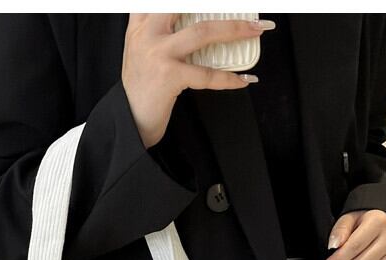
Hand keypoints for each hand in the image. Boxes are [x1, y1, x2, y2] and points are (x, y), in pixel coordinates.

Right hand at [122, 14, 270, 147]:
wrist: (130, 120)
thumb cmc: (140, 89)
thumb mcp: (140, 51)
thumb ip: (155, 30)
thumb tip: (186, 21)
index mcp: (141, 24)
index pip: (161, 0)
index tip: (218, 1)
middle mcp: (147, 34)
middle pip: (187, 5)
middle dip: (221, 5)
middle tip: (246, 6)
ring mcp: (158, 54)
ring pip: (203, 32)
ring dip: (235, 29)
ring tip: (255, 30)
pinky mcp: (168, 76)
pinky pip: (206, 74)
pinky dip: (228, 78)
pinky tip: (244, 79)